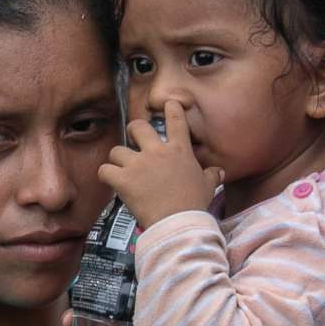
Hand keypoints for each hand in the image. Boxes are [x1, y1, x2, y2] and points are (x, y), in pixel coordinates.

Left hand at [98, 102, 220, 229]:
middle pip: (138, 127)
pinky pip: (105, 170)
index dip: (171, 108)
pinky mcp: (123, 180)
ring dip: (117, 159)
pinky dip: (105, 174)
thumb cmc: (194, 204)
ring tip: (119, 168)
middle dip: (134, 130)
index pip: (176, 120)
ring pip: (117, 150)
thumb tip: (219, 171)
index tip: (168, 104)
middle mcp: (157, 152)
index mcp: (179, 151)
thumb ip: (211, 175)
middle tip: (133, 137)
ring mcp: (138, 164)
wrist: (178, 222)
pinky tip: (109, 180)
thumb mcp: (208, 186)